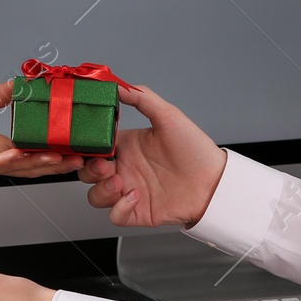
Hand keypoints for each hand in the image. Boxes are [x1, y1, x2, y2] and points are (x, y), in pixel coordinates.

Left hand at [0, 80, 84, 183]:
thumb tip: (18, 83)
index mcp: (0, 146)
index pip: (34, 148)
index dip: (55, 147)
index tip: (75, 141)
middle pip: (35, 162)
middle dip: (59, 161)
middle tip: (81, 157)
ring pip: (19, 166)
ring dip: (41, 163)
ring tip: (62, 158)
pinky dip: (7, 160)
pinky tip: (20, 154)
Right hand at [77, 84, 225, 227]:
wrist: (214, 181)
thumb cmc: (195, 150)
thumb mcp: (168, 116)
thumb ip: (142, 98)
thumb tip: (118, 85)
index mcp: (127, 146)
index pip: (94, 147)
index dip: (86, 148)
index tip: (88, 145)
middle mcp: (125, 169)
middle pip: (88, 173)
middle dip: (89, 171)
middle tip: (105, 166)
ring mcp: (129, 191)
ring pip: (96, 196)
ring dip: (101, 190)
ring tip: (120, 182)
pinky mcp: (138, 212)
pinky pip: (114, 215)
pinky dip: (119, 208)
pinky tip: (135, 197)